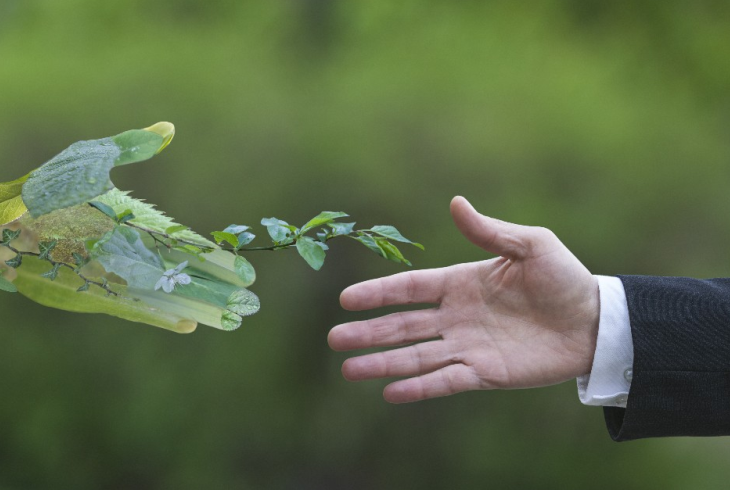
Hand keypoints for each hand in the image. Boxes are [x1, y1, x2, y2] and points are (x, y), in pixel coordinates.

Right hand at [329, 197, 599, 402]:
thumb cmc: (564, 278)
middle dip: (368, 333)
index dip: (378, 293)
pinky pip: (445, 381)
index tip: (346, 299)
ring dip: (382, 363)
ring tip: (349, 370)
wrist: (596, 322)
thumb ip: (490, 231)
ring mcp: (467, 346)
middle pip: (402, 325)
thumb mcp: (531, 245)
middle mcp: (456, 317)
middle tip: (334, 339)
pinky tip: (390, 393)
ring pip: (415, 356)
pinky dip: (419, 387)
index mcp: (460, 283)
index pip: (410, 289)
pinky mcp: (485, 374)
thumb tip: (455, 202)